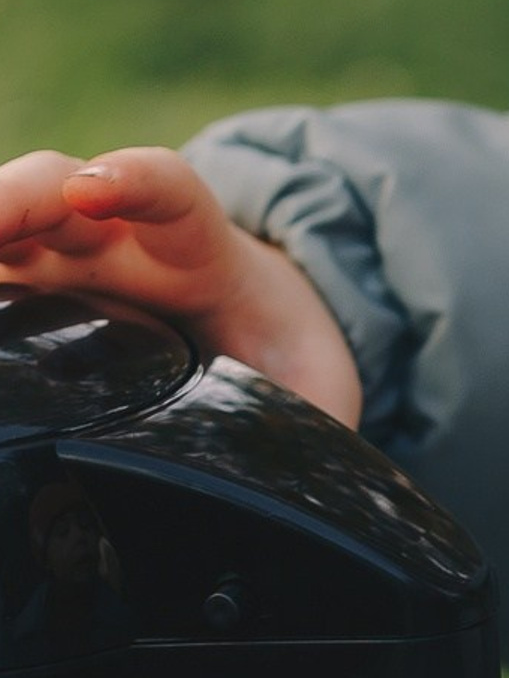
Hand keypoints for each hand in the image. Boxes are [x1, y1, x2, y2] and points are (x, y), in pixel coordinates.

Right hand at [0, 147, 360, 425]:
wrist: (263, 325)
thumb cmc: (279, 351)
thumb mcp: (309, 384)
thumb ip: (308, 421)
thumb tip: (310, 498)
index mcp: (197, 247)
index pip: (168, 191)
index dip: (133, 179)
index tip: (101, 187)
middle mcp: (113, 236)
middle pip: (53, 190)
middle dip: (13, 199)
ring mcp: (55, 258)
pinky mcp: (21, 289)